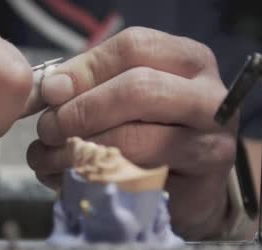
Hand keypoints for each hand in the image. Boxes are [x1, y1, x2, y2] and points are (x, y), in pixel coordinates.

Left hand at [27, 27, 236, 238]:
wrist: (188, 190)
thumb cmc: (151, 136)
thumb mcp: (122, 99)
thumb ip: (90, 85)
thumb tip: (54, 89)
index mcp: (188, 60)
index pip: (133, 48)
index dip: (85, 69)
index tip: (51, 93)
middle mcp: (209, 95)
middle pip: (138, 89)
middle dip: (82, 111)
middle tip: (49, 131)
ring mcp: (213, 140)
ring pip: (136, 139)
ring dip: (79, 151)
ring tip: (50, 160)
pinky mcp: (203, 183)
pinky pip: (138, 180)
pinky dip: (94, 181)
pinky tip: (70, 181)